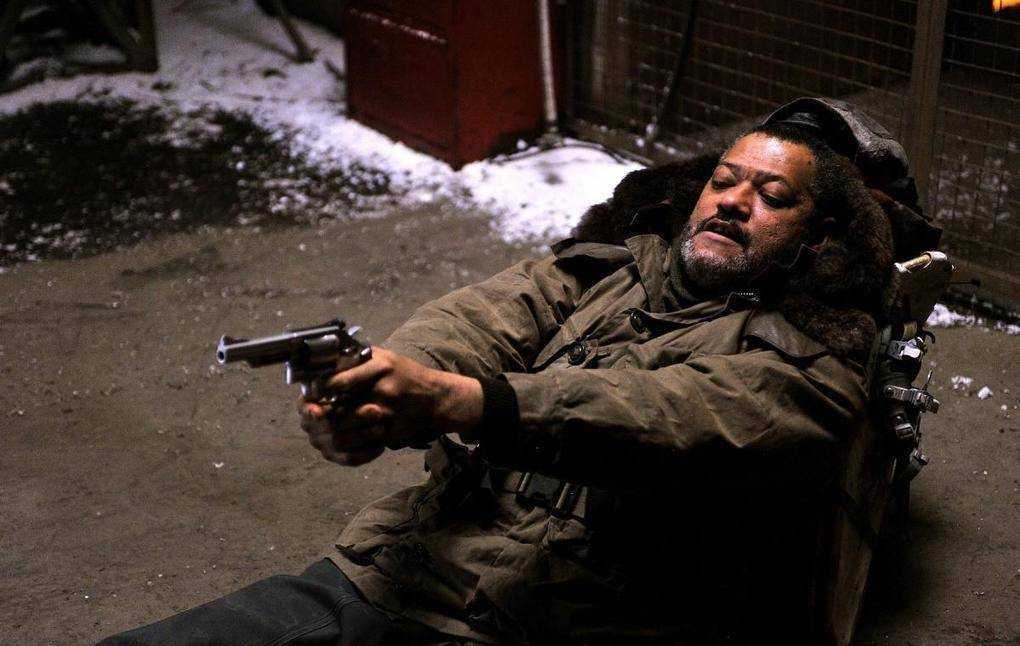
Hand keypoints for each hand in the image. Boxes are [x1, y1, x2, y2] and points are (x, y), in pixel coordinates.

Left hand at [298, 347, 482, 465]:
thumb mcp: (383, 357)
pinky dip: (343, 444)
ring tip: (319, 427)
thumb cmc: (404, 374)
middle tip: (310, 413)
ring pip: (343, 430)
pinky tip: (337, 439)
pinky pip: (358, 443)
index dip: (317, 390)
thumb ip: (355, 360)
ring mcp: (386, 414)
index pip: (338, 381)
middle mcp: (383, 389)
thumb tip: (322, 365)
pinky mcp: (389, 433)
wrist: (434, 398)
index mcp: (380, 366)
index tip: (308, 393)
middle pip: (337, 408)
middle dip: (319, 414)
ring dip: (327, 431)